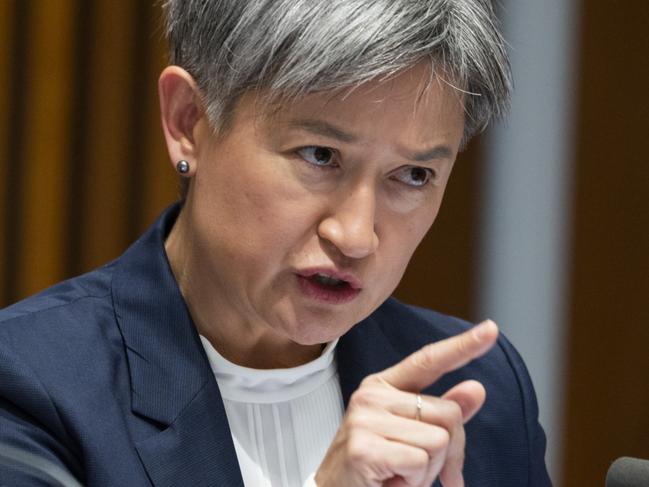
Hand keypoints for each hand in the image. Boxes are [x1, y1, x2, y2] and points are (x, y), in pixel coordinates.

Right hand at [315, 320, 498, 486]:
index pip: (428, 360)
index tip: (490, 329)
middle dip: (448, 452)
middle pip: (449, 413)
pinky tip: (389, 482)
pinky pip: (420, 461)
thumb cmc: (376, 469)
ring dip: (428, 471)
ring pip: (439, 441)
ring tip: (398, 475)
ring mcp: (365, 419)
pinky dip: (413, 482)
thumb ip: (443, 414)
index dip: (462, 346)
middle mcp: (372, 396)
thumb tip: (476, 389)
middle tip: (415, 469)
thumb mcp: (412, 437)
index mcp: (383, 386)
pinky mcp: (364, 447)